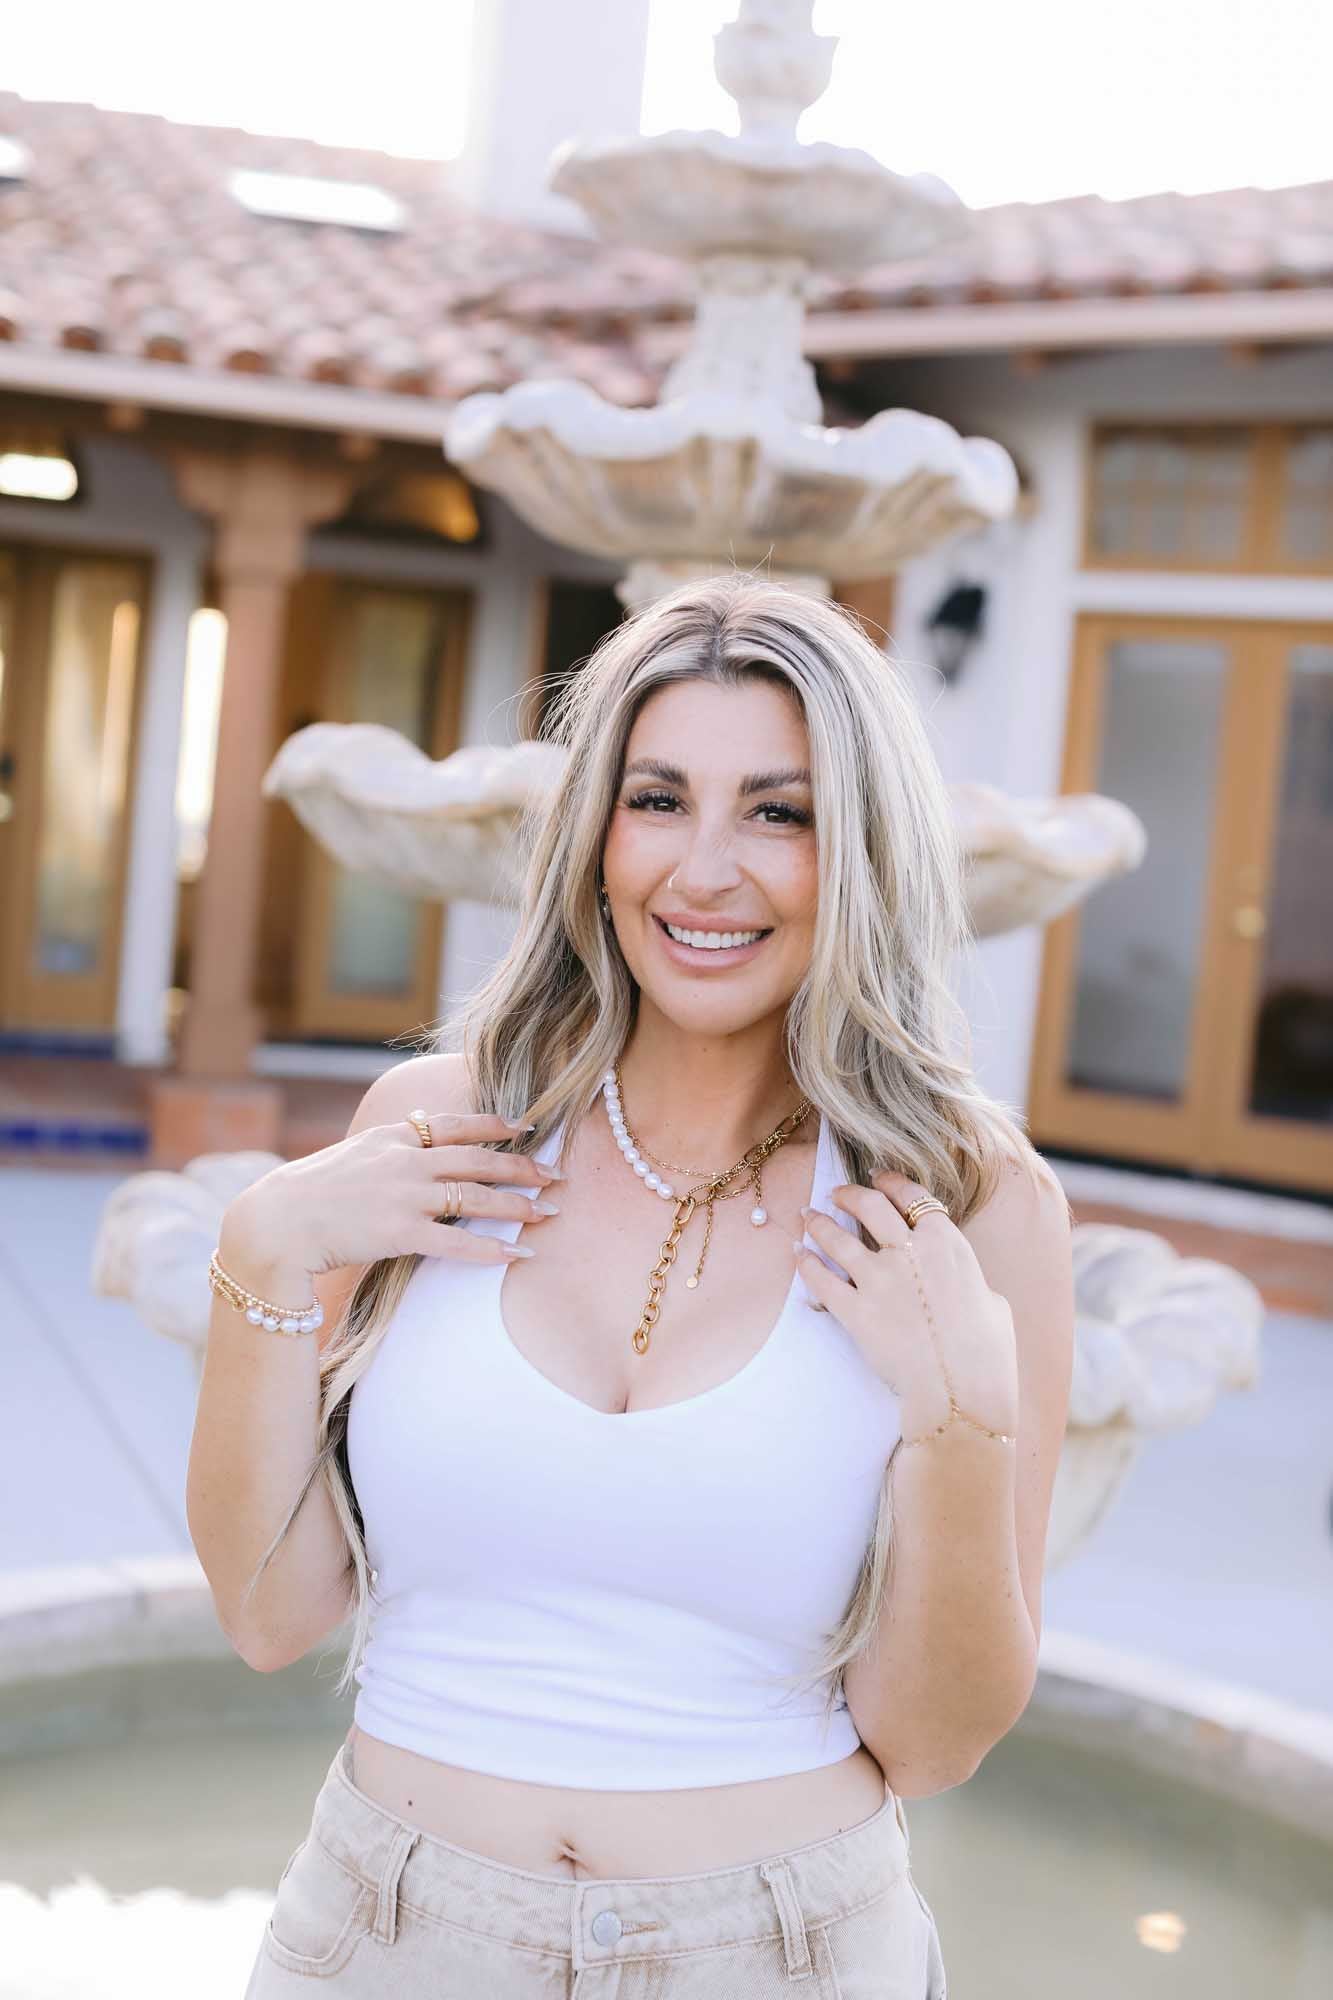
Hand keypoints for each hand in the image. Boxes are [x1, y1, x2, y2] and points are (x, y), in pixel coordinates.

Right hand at [220, 1110, 559, 1276]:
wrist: (275, 1222)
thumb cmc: (310, 1192)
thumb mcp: (353, 1153)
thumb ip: (390, 1145)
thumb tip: (419, 1128)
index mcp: (393, 1137)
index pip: (456, 1124)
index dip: (496, 1125)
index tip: (528, 1127)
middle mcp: (404, 1161)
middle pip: (477, 1160)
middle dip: (522, 1167)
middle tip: (557, 1175)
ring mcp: (403, 1196)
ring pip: (475, 1197)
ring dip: (517, 1206)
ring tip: (548, 1213)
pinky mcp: (399, 1233)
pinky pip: (456, 1242)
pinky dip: (492, 1248)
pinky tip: (518, 1253)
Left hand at [797, 1170, 1018, 1434]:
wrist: (960, 1391)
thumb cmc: (987, 1353)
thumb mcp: (993, 1303)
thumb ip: (970, 1282)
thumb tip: (967, 1283)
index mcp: (946, 1243)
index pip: (912, 1196)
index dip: (890, 1181)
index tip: (876, 1177)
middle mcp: (908, 1252)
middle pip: (869, 1206)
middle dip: (848, 1194)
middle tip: (836, 1192)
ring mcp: (878, 1280)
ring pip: (837, 1238)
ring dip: (818, 1223)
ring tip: (807, 1216)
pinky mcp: (855, 1312)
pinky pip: (822, 1280)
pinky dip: (806, 1265)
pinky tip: (798, 1256)